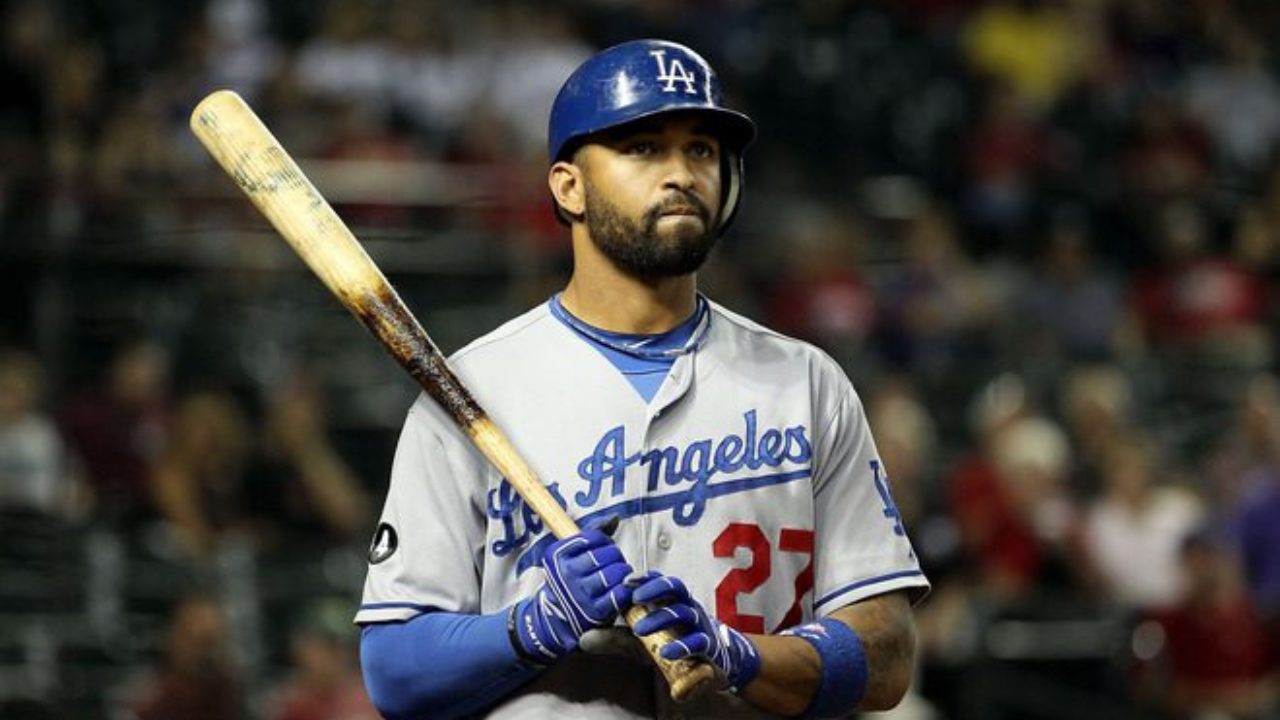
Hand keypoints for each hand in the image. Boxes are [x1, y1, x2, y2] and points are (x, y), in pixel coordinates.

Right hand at [513, 521, 633, 662]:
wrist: (556, 619)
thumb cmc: (570, 581)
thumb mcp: (571, 555)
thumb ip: (593, 534)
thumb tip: (614, 518)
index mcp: (558, 555)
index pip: (594, 537)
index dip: (605, 542)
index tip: (602, 550)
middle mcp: (567, 573)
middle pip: (608, 554)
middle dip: (616, 557)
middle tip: (613, 564)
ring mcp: (581, 593)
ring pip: (616, 572)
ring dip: (623, 572)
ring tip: (618, 576)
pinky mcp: (595, 611)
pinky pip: (619, 593)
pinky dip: (625, 589)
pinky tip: (621, 589)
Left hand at [629, 571, 760, 691]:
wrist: (721, 656)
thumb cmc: (683, 636)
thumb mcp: (659, 627)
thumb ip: (631, 626)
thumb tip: (595, 629)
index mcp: (677, 598)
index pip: (662, 580)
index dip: (646, 578)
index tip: (626, 581)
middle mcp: (689, 605)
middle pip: (675, 588)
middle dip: (654, 589)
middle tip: (634, 599)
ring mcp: (700, 623)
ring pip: (682, 613)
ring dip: (659, 619)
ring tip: (638, 630)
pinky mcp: (709, 645)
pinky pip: (697, 642)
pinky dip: (681, 646)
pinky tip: (665, 653)